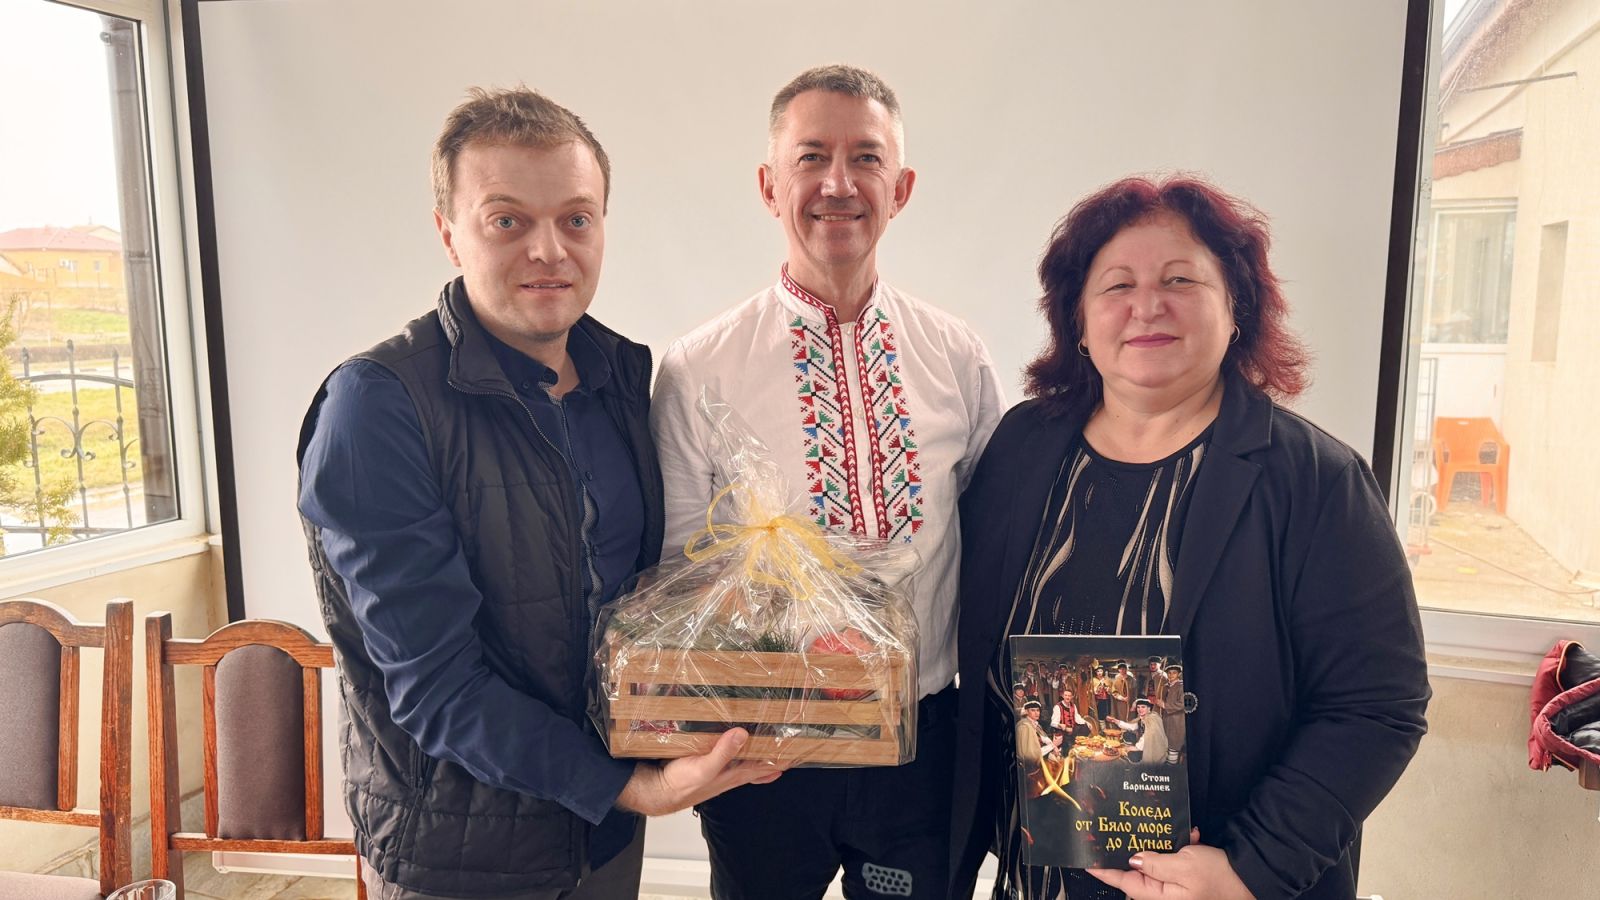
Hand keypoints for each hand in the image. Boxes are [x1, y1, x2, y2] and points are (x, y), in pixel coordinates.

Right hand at [615, 727, 783, 815]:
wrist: (656, 790)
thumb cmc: (680, 784)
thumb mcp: (704, 768)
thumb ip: (723, 753)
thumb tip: (742, 735)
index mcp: (733, 774)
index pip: (764, 766)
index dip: (781, 760)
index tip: (797, 752)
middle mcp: (728, 772)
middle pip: (757, 763)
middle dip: (773, 756)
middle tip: (788, 746)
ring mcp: (717, 768)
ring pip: (742, 758)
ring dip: (755, 751)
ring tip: (767, 741)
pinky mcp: (705, 761)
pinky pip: (725, 752)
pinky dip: (733, 747)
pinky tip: (731, 740)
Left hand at [1087, 838, 1253, 899]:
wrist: (1252, 880)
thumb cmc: (1221, 877)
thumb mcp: (1184, 865)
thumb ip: (1155, 863)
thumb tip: (1133, 859)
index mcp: (1159, 896)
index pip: (1123, 881)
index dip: (1104, 869)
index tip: (1087, 859)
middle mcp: (1164, 895)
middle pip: (1138, 871)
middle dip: (1137, 849)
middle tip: (1130, 830)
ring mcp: (1175, 889)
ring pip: (1156, 863)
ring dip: (1162, 846)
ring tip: (1179, 837)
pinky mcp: (1186, 882)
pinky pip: (1173, 863)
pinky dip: (1179, 848)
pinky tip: (1191, 838)